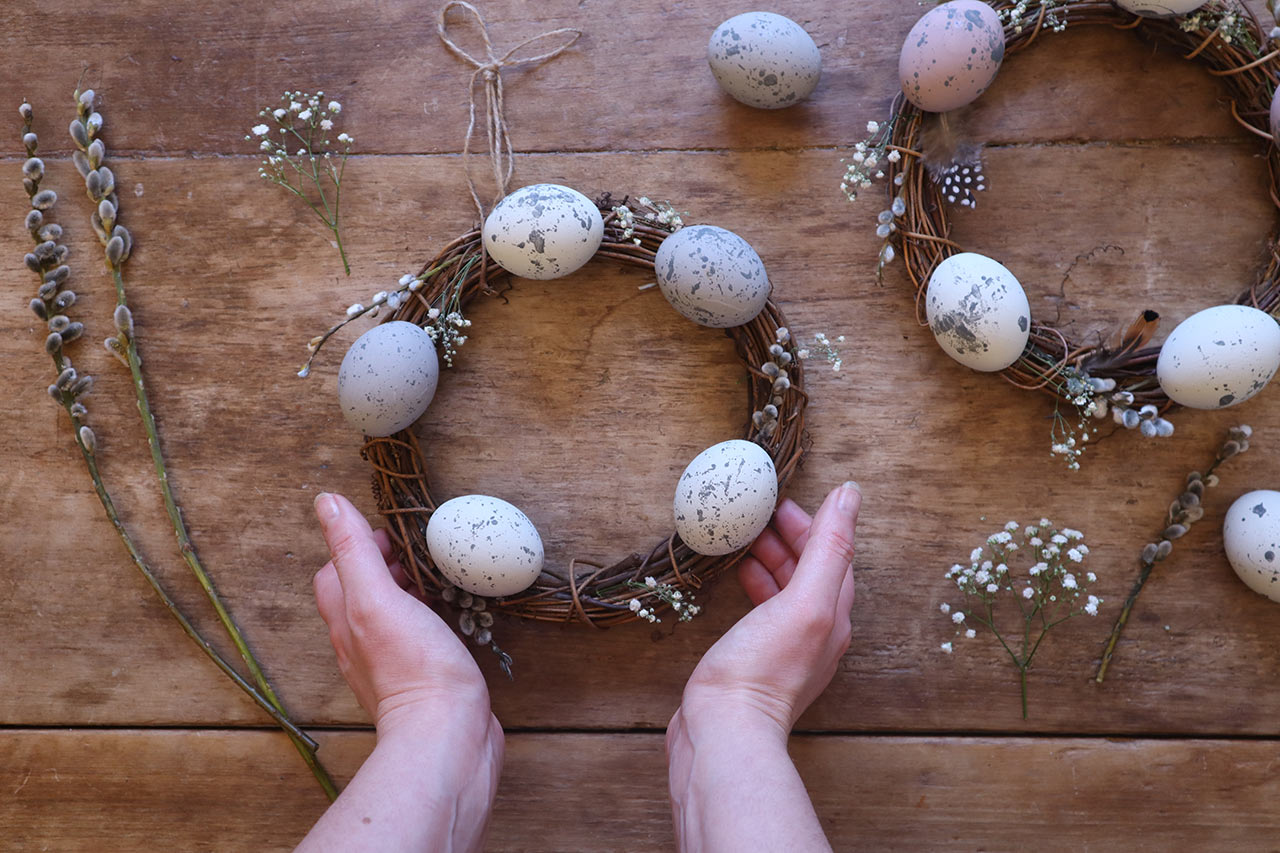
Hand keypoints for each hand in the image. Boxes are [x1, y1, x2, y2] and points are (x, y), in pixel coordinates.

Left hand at [303, 492, 500, 852]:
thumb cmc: (415, 668)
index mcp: (347, 621)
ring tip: (433, 579)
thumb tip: (327, 502)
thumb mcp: (378, 598)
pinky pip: (415, 641)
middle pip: (360, 594)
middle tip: (415, 553)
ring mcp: (391, 665)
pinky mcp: (422, 681)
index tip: (390, 535)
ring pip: (388, 618)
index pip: (334, 572)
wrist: (448, 735)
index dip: (356, 546)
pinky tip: (448, 618)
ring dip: (405, 594)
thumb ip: (354, 551)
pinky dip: (426, 621)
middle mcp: (361, 645)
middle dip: (382, 567)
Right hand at [676, 482, 860, 737]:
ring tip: (745, 536)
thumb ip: (828, 548)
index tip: (784, 500)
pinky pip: (760, 609)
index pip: (834, 557)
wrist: (724, 732)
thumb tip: (850, 495)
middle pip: (809, 571)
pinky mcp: (753, 660)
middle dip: (790, 537)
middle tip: (761, 512)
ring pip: (784, 590)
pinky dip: (752, 583)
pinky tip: (733, 577)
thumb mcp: (804, 600)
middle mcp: (814, 633)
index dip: (814, 523)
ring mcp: (783, 648)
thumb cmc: (763, 670)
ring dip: (769, 557)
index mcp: (833, 617)